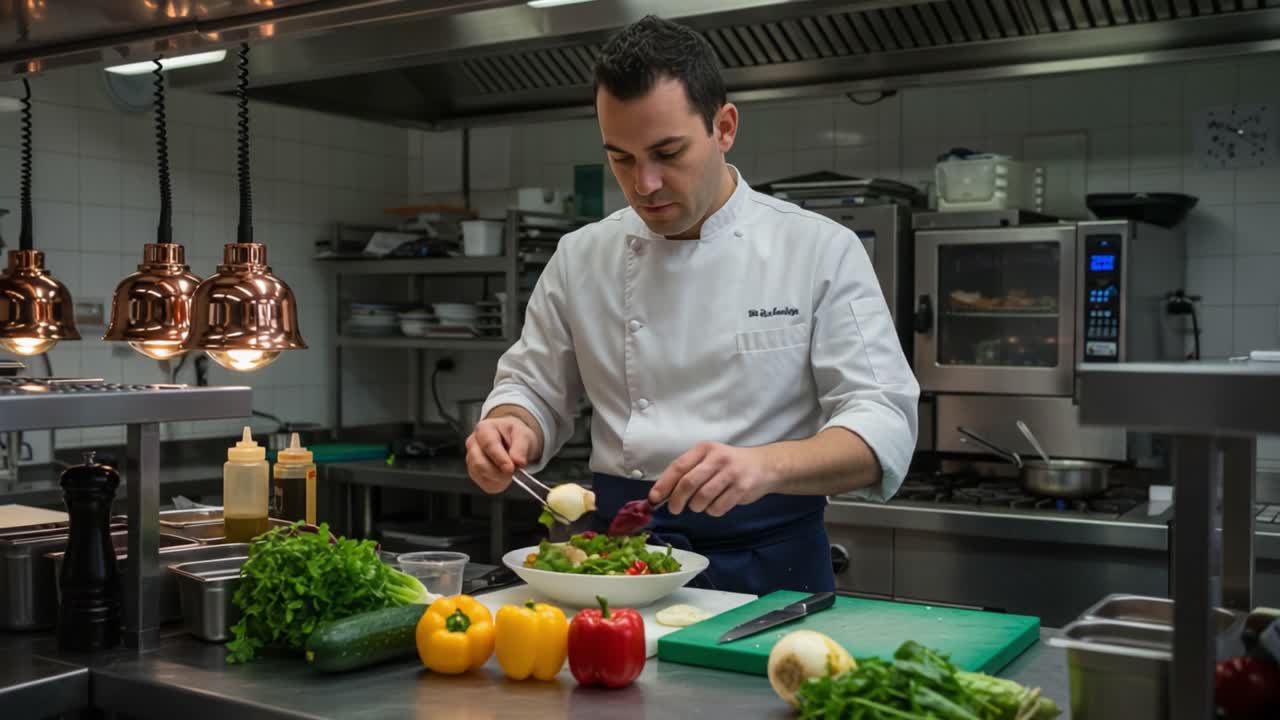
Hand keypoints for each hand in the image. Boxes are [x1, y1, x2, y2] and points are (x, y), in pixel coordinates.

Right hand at [465, 416, 536, 493]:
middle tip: (515, 472)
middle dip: (499, 472)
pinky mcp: (475, 474)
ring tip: (512, 471)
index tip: (511, 468)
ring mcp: (471, 460)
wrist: (513, 441)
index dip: (500, 459)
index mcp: (483, 429)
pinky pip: (486, 484)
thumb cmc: (514, 435)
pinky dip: (499, 484)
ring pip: (482, 475)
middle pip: (479, 463)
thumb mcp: (523, 435)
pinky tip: (506, 476)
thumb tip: (518, 461)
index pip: (489, 445)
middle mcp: (473, 444)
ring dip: (500, 478)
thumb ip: (521, 447)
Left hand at [649, 442, 778, 516]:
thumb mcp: (708, 460)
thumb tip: (661, 494)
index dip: (664, 484)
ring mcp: (731, 473)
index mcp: (704, 449)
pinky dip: (712, 511)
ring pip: (702, 498)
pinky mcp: (742, 488)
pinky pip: (718, 507)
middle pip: (688, 483)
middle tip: (674, 509)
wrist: (764, 466)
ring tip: (700, 504)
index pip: (678, 466)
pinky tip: (716, 505)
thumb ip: (688, 472)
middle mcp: (717, 458)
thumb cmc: (729, 465)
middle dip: (677, 500)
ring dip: (696, 507)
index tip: (654, 498)